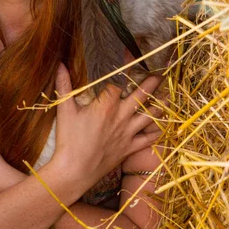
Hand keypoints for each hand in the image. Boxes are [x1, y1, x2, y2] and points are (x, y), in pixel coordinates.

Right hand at [50, 64, 161, 191]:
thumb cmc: (68, 140)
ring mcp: (128, 133)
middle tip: (161, 74)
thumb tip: (59, 65)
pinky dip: (156, 131)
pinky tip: (162, 125)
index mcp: (106, 105)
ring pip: (150, 116)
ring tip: (169, 96)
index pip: (119, 82)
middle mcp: (121, 116)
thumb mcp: (64, 110)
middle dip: (152, 83)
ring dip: (160, 105)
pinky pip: (148, 138)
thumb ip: (64, 85)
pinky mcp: (129, 148)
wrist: (74, 171)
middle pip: (141, 96)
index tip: (132, 56)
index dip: (126, 68)